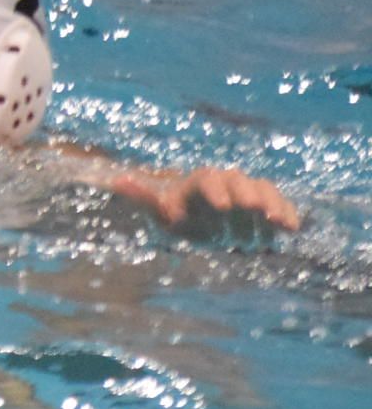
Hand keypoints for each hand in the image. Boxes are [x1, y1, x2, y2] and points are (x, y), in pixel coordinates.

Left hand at [107, 165, 301, 234]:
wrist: (201, 218)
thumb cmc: (178, 213)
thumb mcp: (158, 208)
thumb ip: (143, 197)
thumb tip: (117, 181)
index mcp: (200, 180)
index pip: (207, 180)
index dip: (215, 191)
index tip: (222, 207)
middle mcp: (227, 181)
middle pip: (238, 181)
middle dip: (246, 193)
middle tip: (252, 208)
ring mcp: (248, 193)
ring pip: (262, 189)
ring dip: (271, 203)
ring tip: (277, 221)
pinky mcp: (265, 207)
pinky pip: (279, 204)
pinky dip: (287, 213)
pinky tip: (291, 228)